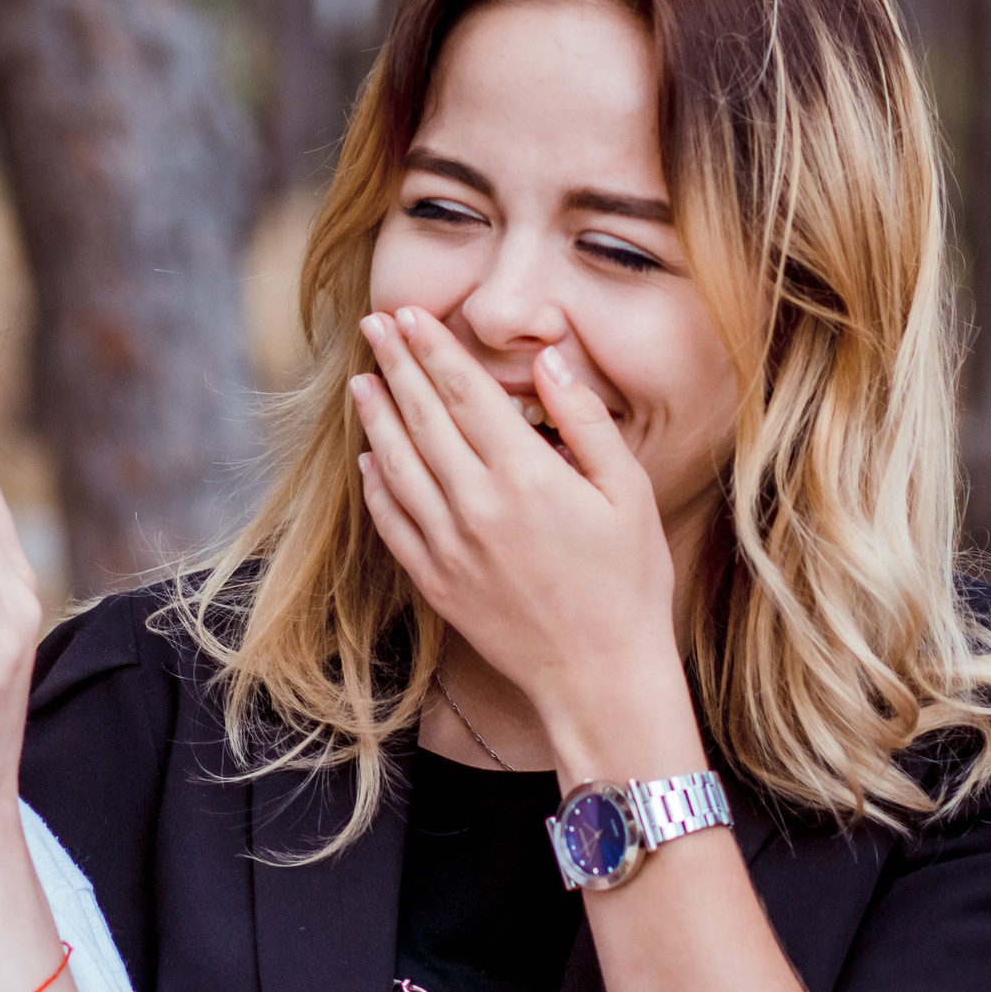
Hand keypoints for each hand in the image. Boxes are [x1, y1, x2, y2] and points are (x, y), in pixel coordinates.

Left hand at [351, 308, 701, 777]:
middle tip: (374, 326)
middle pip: (422, 418)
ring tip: (362, 381)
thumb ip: (585, 422)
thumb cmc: (628, 585)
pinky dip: (376, 486)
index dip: (432, 349)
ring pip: (397, 466)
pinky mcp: (434, 581)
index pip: (464, 393)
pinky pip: (392, 522)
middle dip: (396, 365)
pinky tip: (370, 461)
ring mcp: (448, 546)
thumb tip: (551, 361)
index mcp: (527, 476)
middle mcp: (477, 505)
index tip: (408, 315)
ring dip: (376, 418)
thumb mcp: (629, 494)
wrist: (600, 676)